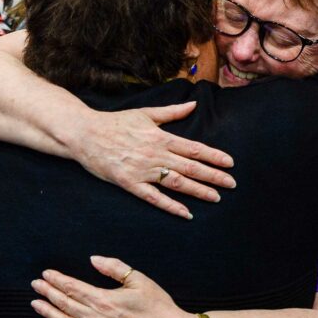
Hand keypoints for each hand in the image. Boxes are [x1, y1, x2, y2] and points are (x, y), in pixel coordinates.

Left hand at [31, 256, 196, 317]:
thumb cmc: (157, 306)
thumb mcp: (139, 280)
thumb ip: (114, 268)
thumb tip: (92, 259)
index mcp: (104, 299)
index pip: (72, 287)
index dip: (57, 279)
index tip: (46, 273)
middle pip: (64, 303)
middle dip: (48, 292)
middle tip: (35, 284)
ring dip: (47, 312)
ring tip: (35, 303)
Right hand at [75, 102, 235, 218]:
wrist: (85, 134)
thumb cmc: (115, 122)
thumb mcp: (145, 114)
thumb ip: (172, 112)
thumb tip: (193, 104)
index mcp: (160, 137)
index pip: (194, 148)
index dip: (214, 156)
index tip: (230, 163)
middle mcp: (155, 154)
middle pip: (190, 167)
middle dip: (213, 176)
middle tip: (232, 184)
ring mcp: (143, 170)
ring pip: (176, 182)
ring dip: (198, 191)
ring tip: (216, 197)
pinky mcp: (130, 183)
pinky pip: (154, 197)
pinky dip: (171, 206)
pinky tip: (186, 213)